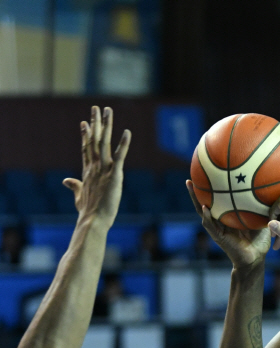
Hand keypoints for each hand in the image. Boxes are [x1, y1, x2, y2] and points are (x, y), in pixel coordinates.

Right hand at [64, 107, 130, 228]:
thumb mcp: (79, 196)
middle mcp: (94, 167)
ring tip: (107, 111)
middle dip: (95, 123)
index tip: (85, 122)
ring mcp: (104, 170)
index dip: (86, 134)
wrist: (93, 221)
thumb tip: (65, 181)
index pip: (86, 148)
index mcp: (88, 171)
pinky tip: (127, 132)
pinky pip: (120, 157)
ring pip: (104, 143)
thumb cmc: (87, 212)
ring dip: (106, 126)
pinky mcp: (115, 175)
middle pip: (94, 140)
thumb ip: (74, 186)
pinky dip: (124, 144)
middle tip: (96, 108)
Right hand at [186, 181, 270, 267]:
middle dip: (196, 191)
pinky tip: (205, 208)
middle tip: (190, 176)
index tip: (206, 173)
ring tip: (190, 185)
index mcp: (227, 217)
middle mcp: (219, 221)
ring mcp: (217, 229)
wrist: (256, 259)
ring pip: (202, 211)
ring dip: (195, 199)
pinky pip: (211, 225)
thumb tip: (270, 190)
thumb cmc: (259, 241)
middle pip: (204, 203)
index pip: (216, 200)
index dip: (210, 189)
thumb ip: (262, 208)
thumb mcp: (261, 220)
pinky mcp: (219, 237)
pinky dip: (207, 217)